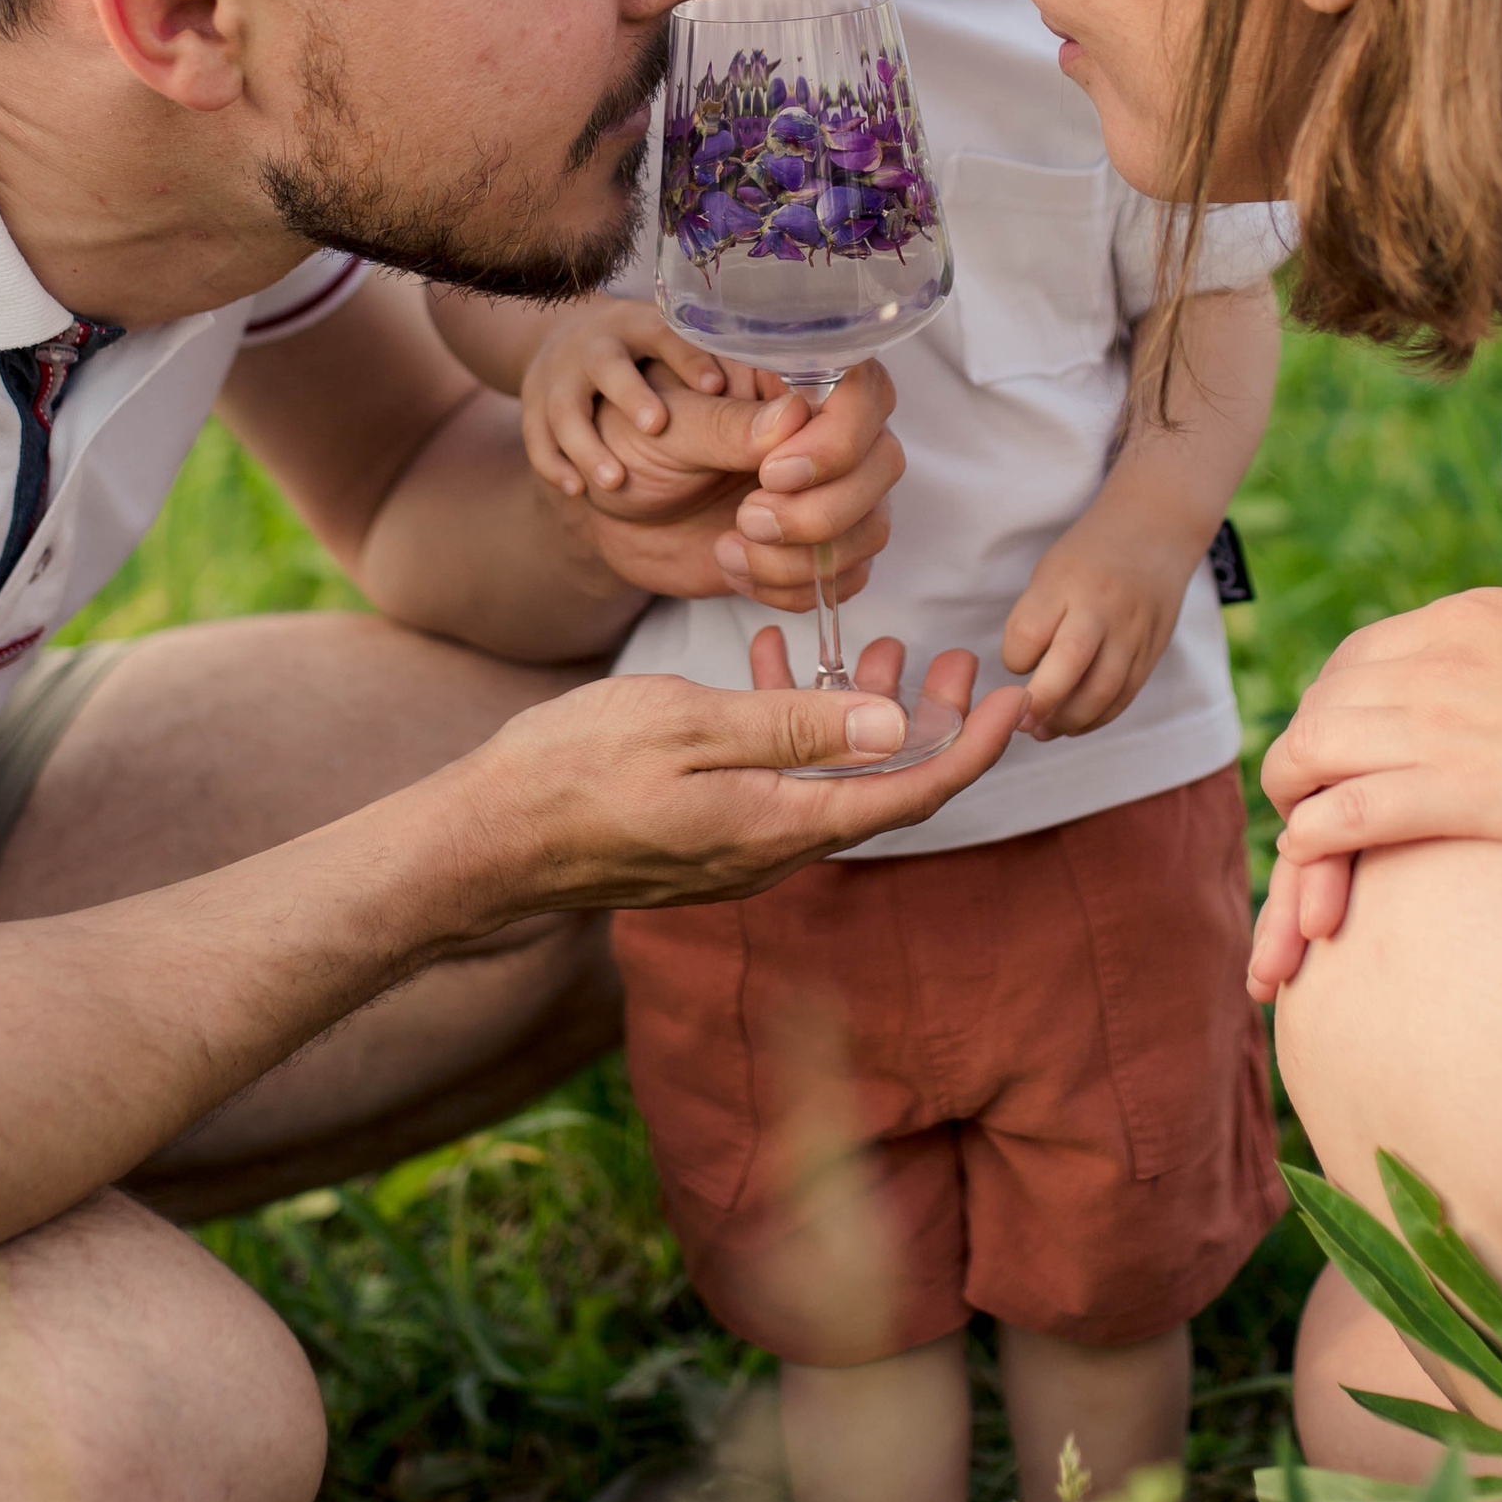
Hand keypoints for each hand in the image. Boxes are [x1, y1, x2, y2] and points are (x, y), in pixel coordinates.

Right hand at [449, 640, 1026, 918]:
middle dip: (926, 724)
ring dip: (860, 719)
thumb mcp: (689, 724)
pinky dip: (796, 728)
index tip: (1016, 701)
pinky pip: (777, 784)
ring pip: (829, 784)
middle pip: (880, 792)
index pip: (909, 794)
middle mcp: (771, 852)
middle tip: (948, 656)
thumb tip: (897, 728)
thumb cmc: (575, 769)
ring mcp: (736, 852)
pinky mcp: (703, 841)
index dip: (971, 747)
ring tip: (874, 648)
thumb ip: (795, 727)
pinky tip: (778, 667)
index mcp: (780, 826)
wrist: (485, 840)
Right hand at [519, 301, 730, 497]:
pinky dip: (554, 464)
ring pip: (565, 409)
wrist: (561, 342)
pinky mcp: (533, 408)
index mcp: (640, 328)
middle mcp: (596, 348)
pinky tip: (577, 489)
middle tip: (657, 427)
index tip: (717, 385)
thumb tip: (793, 402)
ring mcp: (559, 378)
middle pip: (608, 365)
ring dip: (588, 445)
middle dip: (631, 394)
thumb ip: (720, 374)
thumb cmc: (639, 357)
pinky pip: (537, 438)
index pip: (665, 335)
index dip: (690, 358)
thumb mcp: (671, 349)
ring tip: (615, 481)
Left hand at [570, 359, 903, 610]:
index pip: (867, 393)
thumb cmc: (632, 442)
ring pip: (871, 528)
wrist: (613, 508)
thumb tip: (792, 417)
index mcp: (795, 378)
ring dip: (801, 558)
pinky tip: (734, 567)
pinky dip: (789, 587)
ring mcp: (832, 490)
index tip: (771, 473)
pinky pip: (845, 579)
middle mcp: (829, 430)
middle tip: (747, 519)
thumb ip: (725, 424)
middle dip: (819, 510)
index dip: (837, 440)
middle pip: (882, 466)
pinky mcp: (819, 546)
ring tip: (728, 548)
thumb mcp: (664, 426)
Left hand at [1000, 504, 1196, 737]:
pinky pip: (1126, 694)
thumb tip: (1025, 678)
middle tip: (1020, 722)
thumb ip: (1036, 619)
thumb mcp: (1051, 571)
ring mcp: (1133, 630)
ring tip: (1044, 731)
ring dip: (1070, 720)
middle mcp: (1102, 605)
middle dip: (1042, 702)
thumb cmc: (1088, 557)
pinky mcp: (1153, 650)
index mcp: (1066, 580)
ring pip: (1104, 690)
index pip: (1029, 630)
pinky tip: (1075, 723)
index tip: (1014, 663)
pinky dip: (1098, 717)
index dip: (1014, 657)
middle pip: (1071, 663)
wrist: (1157, 531)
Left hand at [1244, 588, 1501, 999]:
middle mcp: (1435, 659)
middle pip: (1321, 705)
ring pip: (1311, 753)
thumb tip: (1496, 671)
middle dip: (1302, 758)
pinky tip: (1314, 862)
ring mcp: (1440, 722)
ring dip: (1293, 800)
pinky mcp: (1459, 790)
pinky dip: (1314, 838)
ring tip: (1302, 844)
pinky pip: (1345, 813)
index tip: (1339, 752)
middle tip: (1309, 805)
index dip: (1334, 709)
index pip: (1355, 660)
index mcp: (1464, 619)